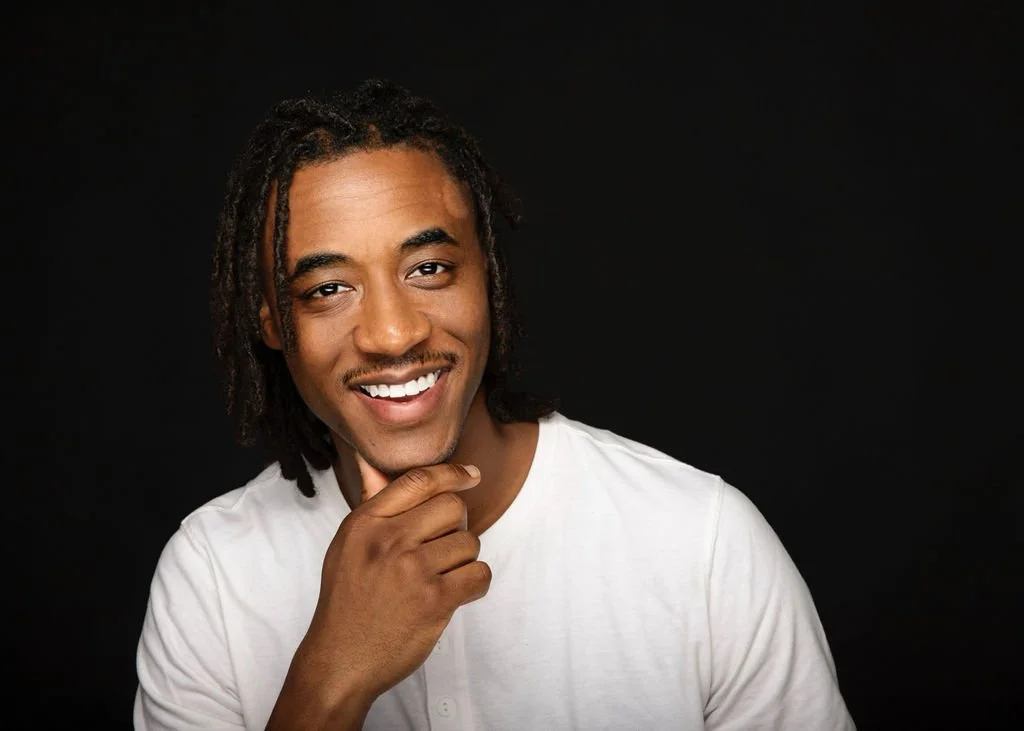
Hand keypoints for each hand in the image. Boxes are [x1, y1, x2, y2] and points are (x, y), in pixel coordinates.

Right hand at [267, 458, 490, 728]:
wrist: (341, 659)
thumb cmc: (346, 600)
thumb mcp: (347, 544)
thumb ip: (369, 502)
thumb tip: (370, 461)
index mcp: (366, 522)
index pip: (419, 480)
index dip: (452, 473)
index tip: (470, 475)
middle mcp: (389, 540)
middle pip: (452, 508)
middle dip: (455, 526)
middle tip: (441, 548)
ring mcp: (413, 570)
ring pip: (469, 542)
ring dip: (463, 560)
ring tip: (439, 577)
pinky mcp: (435, 600)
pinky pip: (479, 574)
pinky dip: (475, 584)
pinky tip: (454, 592)